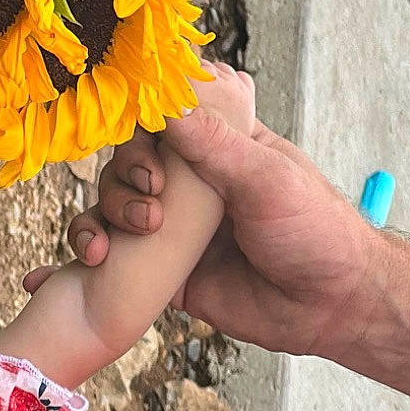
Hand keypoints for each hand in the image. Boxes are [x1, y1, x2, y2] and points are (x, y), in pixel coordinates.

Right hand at [23, 66, 381, 360]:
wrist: (332, 309)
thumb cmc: (317, 232)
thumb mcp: (268, 178)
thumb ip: (213, 143)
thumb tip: (163, 101)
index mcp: (220, 147)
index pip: (164, 115)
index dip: (143, 119)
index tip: (145, 134)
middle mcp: (189, 183)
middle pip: (127, 159)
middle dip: (126, 172)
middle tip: (152, 193)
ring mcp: (170, 225)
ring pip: (110, 202)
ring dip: (107, 212)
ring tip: (135, 232)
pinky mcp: (157, 269)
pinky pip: (107, 254)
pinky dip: (83, 252)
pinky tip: (77, 262)